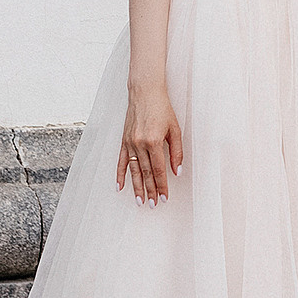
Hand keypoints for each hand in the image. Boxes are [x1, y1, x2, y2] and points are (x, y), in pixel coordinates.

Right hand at [119, 82, 183, 205]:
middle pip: (145, 173)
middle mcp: (140, 144)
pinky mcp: (123, 140)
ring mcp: (130, 143)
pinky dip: (120, 175)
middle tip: (153, 205)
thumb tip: (177, 171)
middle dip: (150, 190)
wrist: (145, 93)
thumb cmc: (162, 109)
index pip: (158, 169)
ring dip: (136, 187)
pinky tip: (120, 187)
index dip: (162, 185)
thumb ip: (176, 151)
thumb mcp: (175, 129)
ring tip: (139, 201)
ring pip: (133, 170)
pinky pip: (121, 161)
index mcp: (154, 141)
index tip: (164, 198)